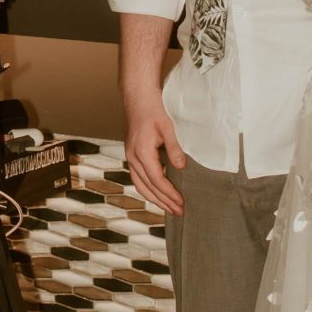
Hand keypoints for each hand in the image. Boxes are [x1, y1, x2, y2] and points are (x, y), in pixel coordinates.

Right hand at [124, 96, 185, 217]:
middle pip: (148, 187)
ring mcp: (130, 157)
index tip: (181, 202)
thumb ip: (174, 148)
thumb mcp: (168, 127)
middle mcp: (133, 158)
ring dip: (155, 199)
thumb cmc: (153, 110)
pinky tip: (157, 194)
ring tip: (169, 209)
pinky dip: (148, 190)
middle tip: (179, 212)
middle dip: (164, 202)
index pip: (156, 180)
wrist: (137, 99)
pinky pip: (138, 179)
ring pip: (141, 186)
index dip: (169, 193)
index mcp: (142, 152)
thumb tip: (181, 167)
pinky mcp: (131, 156)